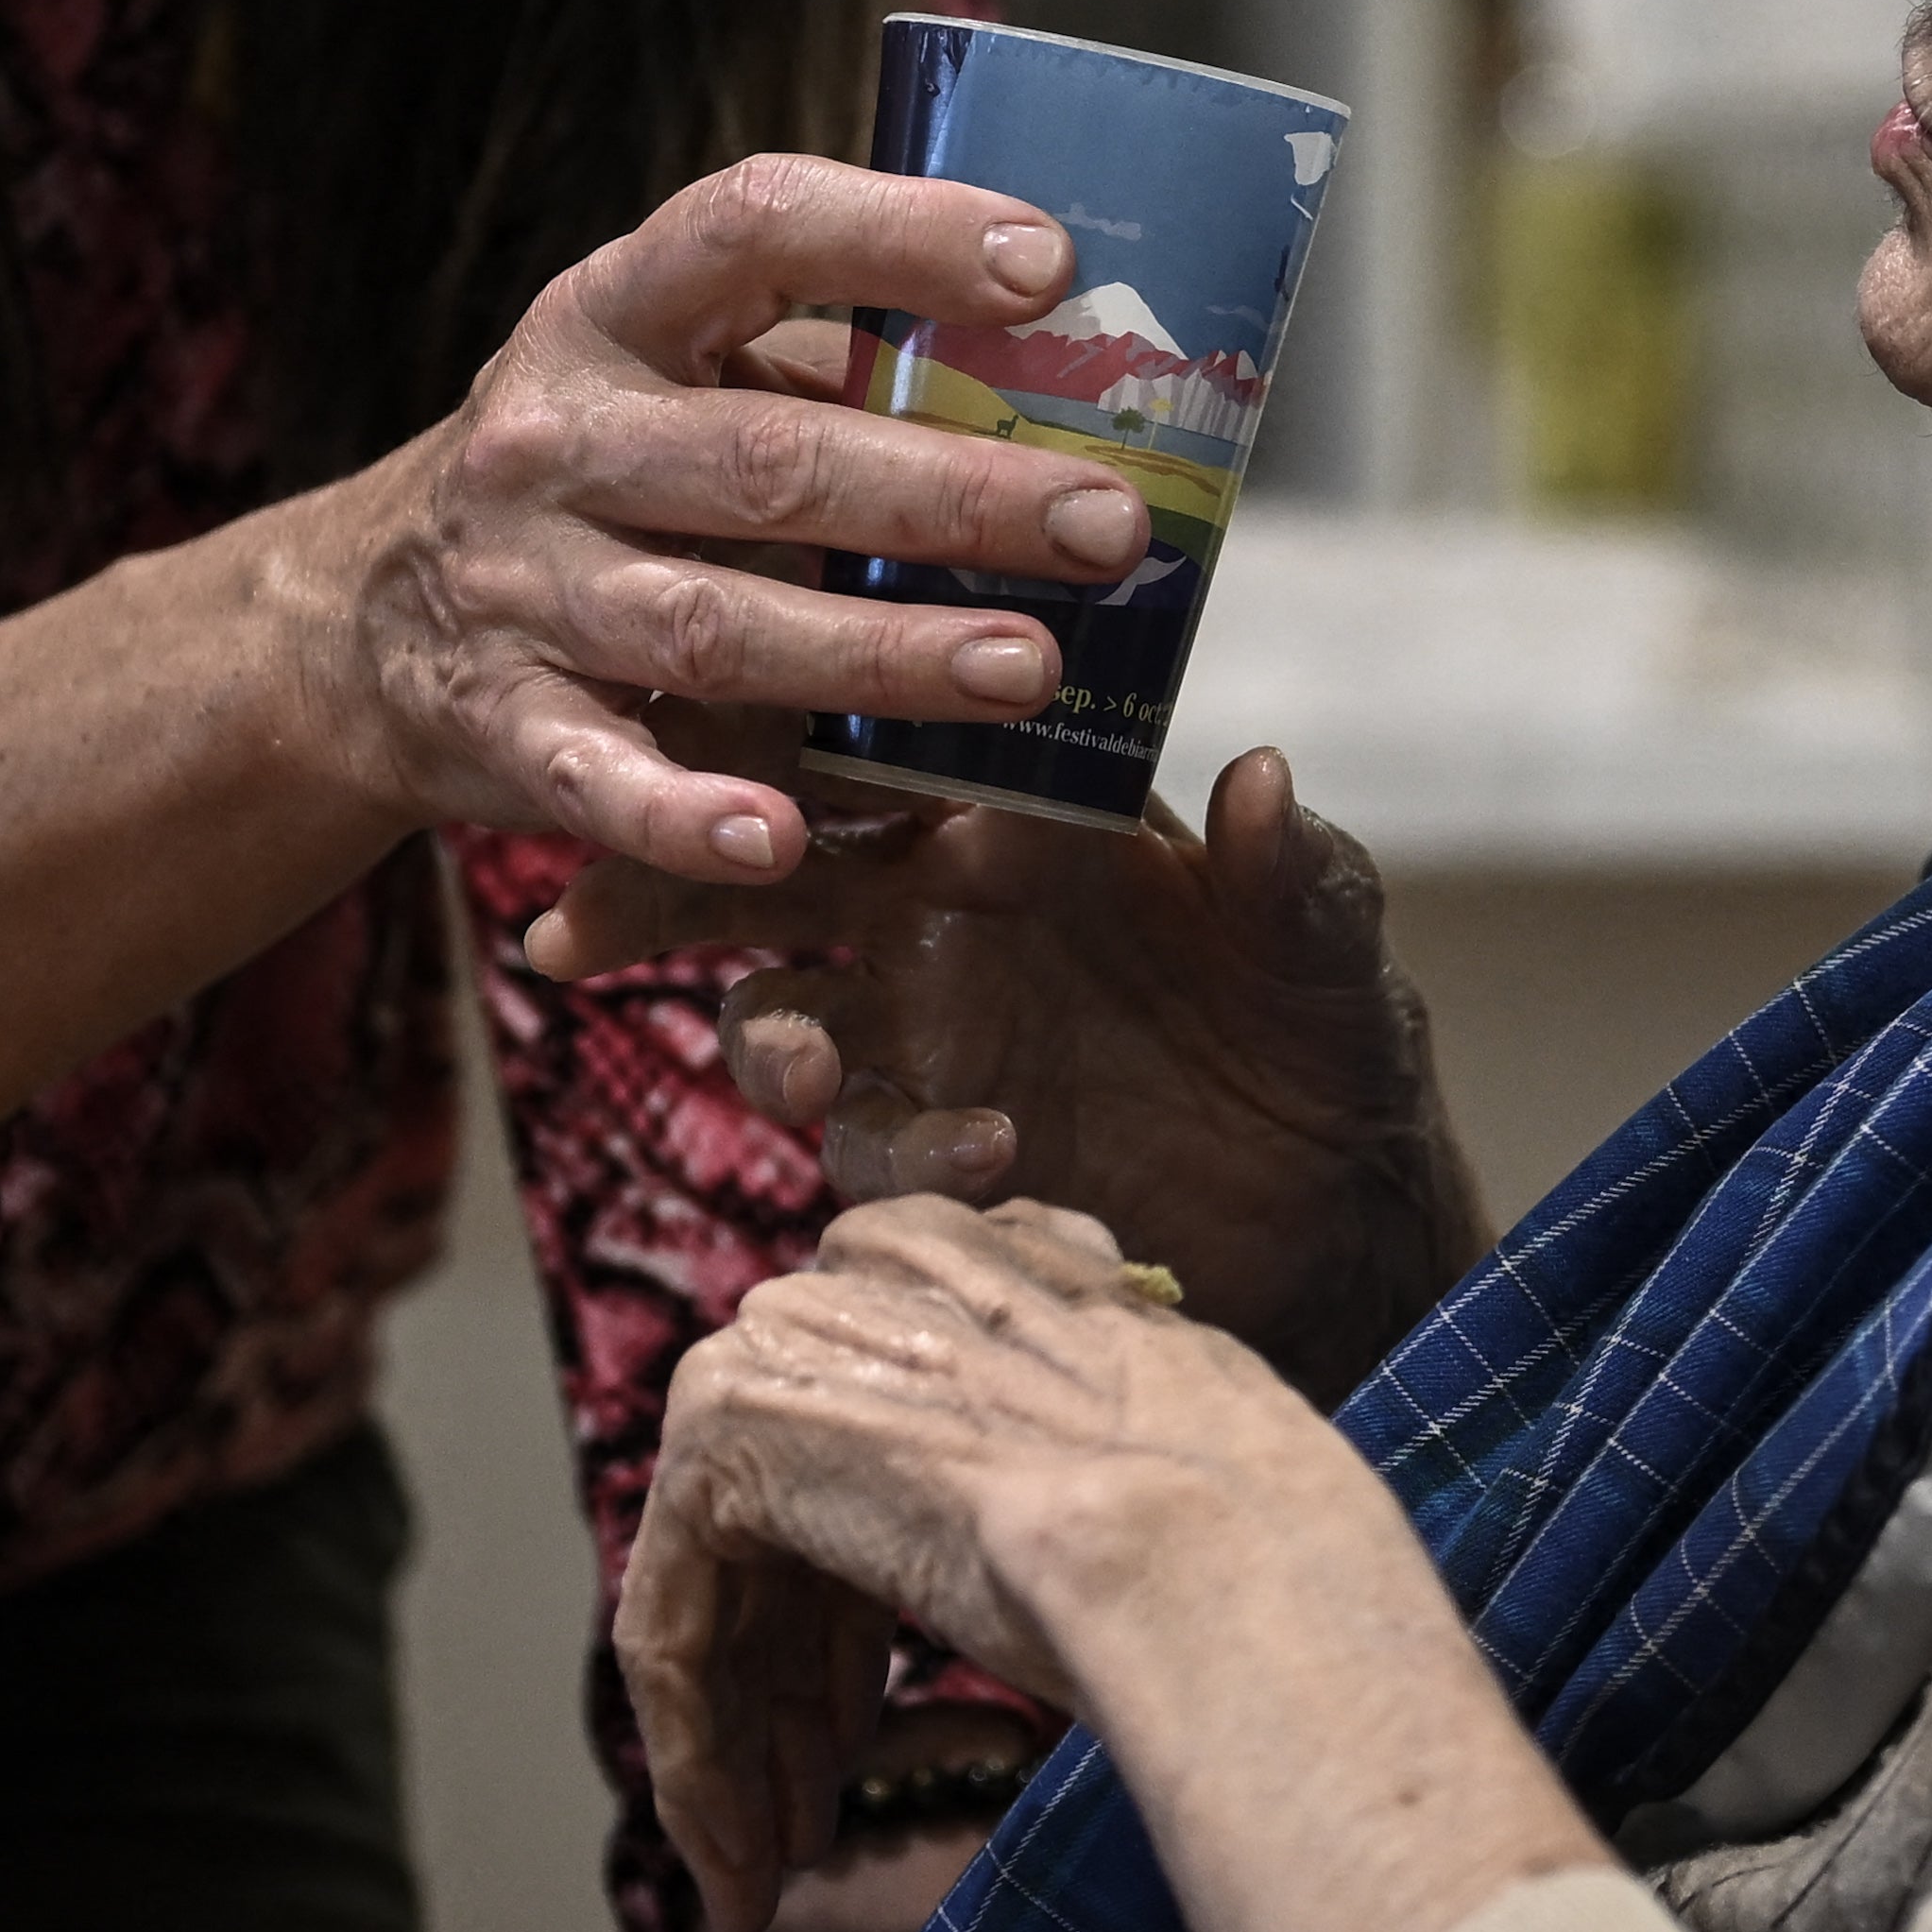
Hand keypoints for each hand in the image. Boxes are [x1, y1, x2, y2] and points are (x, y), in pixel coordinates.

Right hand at [293, 150, 1170, 882]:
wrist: (350, 623)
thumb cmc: (583, 478)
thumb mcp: (662, 379)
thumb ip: (817, 369)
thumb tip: (1059, 373)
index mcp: (614, 315)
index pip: (753, 230)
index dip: (897, 235)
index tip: (1046, 261)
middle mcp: (557, 438)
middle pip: (771, 458)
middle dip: (951, 493)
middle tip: (1108, 524)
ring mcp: (520, 584)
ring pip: (711, 620)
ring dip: (878, 651)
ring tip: (1025, 669)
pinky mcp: (493, 724)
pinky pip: (595, 774)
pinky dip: (682, 814)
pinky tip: (777, 840)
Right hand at [539, 742, 1486, 1402]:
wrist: (1343, 1196)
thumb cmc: (1327, 1022)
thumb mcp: (1323, 938)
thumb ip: (1288, 867)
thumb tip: (1261, 778)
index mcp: (1014, 820)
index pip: (866, 751)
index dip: (772, 740)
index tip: (688, 735)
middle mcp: (944, 918)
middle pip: (765, 882)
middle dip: (666, 893)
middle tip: (588, 923)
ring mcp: (933, 1038)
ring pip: (788, 1026)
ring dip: (775, 1044)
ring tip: (809, 1072)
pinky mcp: (949, 1149)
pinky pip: (877, 1152)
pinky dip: (908, 1153)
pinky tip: (987, 1150)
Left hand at [625, 1194, 1359, 1931]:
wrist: (1204, 1549)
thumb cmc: (1236, 1545)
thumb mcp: (1147, 1473)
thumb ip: (1054, 1463)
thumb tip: (1027, 1525)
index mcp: (973, 1271)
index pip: (875, 1452)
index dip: (856, 1620)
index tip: (870, 1736)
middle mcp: (863, 1277)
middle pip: (792, 1529)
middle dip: (796, 1695)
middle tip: (812, 1828)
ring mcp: (786, 1342)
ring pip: (727, 1585)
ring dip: (745, 1746)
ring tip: (773, 1876)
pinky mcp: (725, 1433)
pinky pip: (674, 1622)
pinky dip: (696, 1754)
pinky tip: (736, 1869)